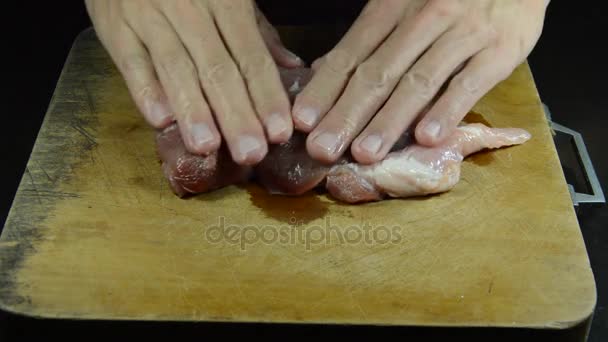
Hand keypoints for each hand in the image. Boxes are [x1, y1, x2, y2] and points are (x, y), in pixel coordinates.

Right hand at [85, 0, 302, 164]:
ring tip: (207, 146)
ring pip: (176, 68)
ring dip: (193, 110)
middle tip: (250, 153)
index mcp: (227, 2)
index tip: (279, 132)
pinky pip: (131, 62)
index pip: (251, 56)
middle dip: (236, 114)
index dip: (266, 96)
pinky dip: (145, 91)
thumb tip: (291, 67)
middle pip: (217, 69)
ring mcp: (150, 17)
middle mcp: (191, 9)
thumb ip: (259, 33)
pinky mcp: (116, 26)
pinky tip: (160, 120)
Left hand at [292, 0, 548, 163]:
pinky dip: (447, 109)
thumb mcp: (404, 0)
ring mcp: (463, 33)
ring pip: (418, 81)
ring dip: (389, 120)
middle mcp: (424, 17)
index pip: (352, 53)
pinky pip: (469, 82)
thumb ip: (366, 36)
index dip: (326, 89)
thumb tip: (322, 68)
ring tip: (365, 153)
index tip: (303, 122)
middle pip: (378, 72)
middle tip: (323, 149)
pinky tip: (426, 137)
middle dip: (347, 114)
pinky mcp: (500, 49)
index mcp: (393, 5)